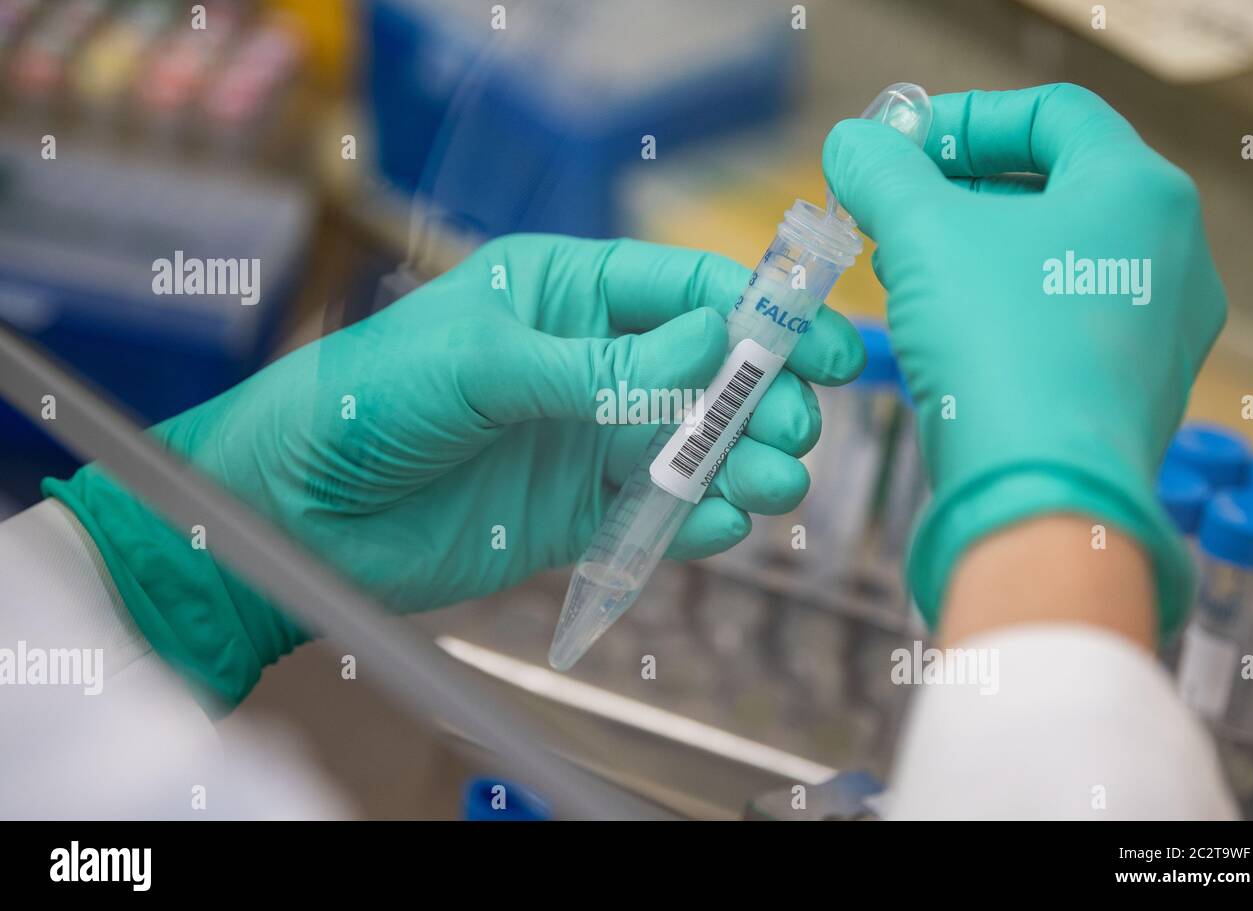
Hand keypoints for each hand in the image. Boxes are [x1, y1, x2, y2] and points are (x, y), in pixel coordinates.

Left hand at [46, 234, 866, 703]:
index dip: (757, 312)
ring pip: (686, 448)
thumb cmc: (365, 401)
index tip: (819, 344)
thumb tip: (710, 341)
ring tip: (774, 484)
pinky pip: (647, 517)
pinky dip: (689, 522)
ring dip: (737, 463)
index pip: (681, 289)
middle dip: (757, 398)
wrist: (290, 513)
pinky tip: (717, 524)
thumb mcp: (480, 363)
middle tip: (792, 429)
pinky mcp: (569, 516)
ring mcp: (580, 440)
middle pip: (702, 374)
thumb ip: (597, 365)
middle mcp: (584, 364)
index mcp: (562, 294)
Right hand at [822, 84, 1225, 634]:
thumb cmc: (999, 346)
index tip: (902, 145)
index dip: (966, 118)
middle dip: (961, 191)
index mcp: (1138, 192)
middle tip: (895, 208)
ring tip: (905, 270)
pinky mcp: (1132, 391)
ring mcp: (1158, 328)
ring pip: (1056, 260)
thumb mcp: (922, 235)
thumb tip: (851, 145)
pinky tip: (942, 331)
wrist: (1039, 494)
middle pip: (1056, 187)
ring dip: (975, 253)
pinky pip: (1062, 324)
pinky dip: (1002, 310)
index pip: (1053, 114)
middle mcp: (1169, 254)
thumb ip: (883, 174)